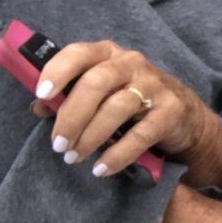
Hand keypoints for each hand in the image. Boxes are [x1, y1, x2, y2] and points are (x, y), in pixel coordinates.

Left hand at [32, 40, 221, 189]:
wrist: (182, 114)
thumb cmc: (129, 99)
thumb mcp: (99, 92)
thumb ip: (67, 96)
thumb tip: (38, 107)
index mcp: (107, 54)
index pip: (79, 53)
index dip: (58, 71)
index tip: (41, 94)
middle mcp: (131, 63)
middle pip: (96, 83)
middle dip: (72, 116)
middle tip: (58, 144)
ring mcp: (154, 85)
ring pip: (117, 108)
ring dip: (90, 137)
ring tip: (74, 157)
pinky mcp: (171, 110)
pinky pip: (140, 135)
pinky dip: (118, 155)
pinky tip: (101, 169)